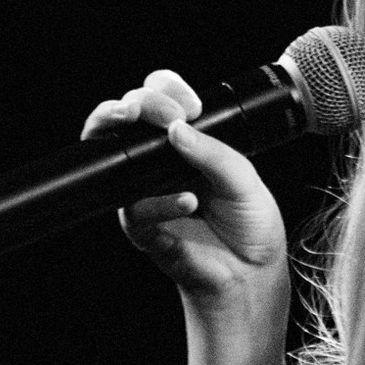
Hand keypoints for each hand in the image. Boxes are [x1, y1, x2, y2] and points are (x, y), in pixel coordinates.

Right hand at [81, 70, 287, 299]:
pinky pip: (136, 207)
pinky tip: (188, 201)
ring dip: (128, 133)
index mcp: (187, 144)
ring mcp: (146, 191)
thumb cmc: (250, 225)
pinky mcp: (141, 226)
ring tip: (161, 132)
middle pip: (127, 117)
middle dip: (140, 102)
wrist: (251, 274)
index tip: (190, 103)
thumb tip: (177, 128)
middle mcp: (160, 163)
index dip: (166, 90)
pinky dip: (161, 202)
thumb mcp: (246, 180)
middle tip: (167, 113)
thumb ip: (215, 153)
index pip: (161, 100)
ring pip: (112, 154)